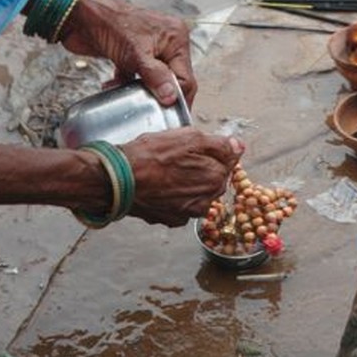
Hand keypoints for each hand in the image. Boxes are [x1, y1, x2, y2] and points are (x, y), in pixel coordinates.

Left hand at [60, 0, 196, 105]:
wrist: (80, 14)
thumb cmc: (111, 23)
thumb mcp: (137, 53)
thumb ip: (156, 76)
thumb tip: (172, 97)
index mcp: (175, 38)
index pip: (186, 77)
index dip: (178, 97)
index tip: (170, 116)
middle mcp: (165, 43)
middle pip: (170, 79)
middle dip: (158, 94)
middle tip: (150, 110)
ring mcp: (148, 49)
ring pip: (152, 80)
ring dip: (139, 90)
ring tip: (129, 97)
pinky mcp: (130, 55)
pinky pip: (135, 76)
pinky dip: (125, 84)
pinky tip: (112, 85)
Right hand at [123, 128, 244, 225]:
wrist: (118, 179)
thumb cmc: (152, 156)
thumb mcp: (190, 137)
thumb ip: (219, 144)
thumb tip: (238, 147)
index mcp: (215, 179)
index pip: (228, 161)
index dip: (212, 150)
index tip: (197, 147)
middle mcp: (206, 202)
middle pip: (212, 178)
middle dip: (201, 166)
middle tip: (178, 155)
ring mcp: (187, 213)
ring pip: (195, 190)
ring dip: (187, 180)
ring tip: (166, 169)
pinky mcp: (170, 218)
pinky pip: (179, 202)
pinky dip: (173, 193)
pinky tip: (159, 183)